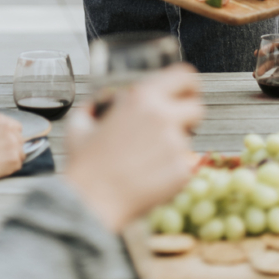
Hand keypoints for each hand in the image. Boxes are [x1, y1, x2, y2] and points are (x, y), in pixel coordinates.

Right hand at [0, 114, 24, 180]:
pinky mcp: (14, 159)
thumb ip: (0, 129)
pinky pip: (18, 165)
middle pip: (20, 140)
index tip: (6, 143)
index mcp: (2, 120)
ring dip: (12, 158)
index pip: (18, 128)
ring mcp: (13, 144)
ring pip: (21, 153)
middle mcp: (10, 130)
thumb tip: (10, 136)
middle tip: (0, 154)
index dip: (12, 137)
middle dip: (12, 147)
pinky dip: (10, 168)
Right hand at [65, 65, 202, 232]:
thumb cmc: (85, 165)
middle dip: (188, 116)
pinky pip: (184, 164)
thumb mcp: (80, 123)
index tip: (186, 93)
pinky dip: (171, 169)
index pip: (185, 76)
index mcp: (142, 98)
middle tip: (172, 126)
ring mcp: (176, 145)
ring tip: (148, 159)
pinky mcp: (182, 171)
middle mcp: (163, 117)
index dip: (188, 85)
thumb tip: (103, 103)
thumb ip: (96, 105)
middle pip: (197, 108)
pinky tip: (149, 176)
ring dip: (175, 145)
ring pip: (189, 139)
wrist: (92, 202)